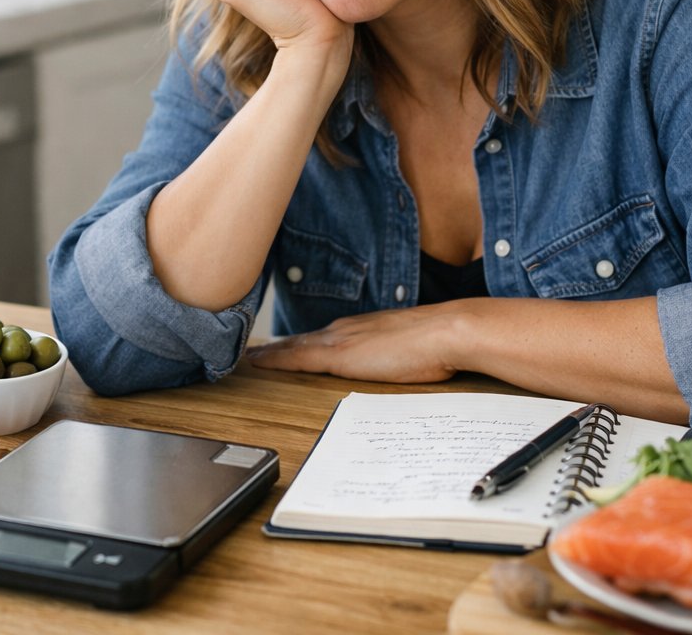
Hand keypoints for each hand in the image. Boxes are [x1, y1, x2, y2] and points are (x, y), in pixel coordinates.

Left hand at [245, 303, 472, 383]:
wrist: (446, 332)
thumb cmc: (437, 343)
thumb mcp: (412, 349)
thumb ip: (398, 354)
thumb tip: (402, 363)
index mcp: (361, 328)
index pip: (321, 338)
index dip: (298, 344)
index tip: (279, 349)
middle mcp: (344, 329)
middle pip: (301, 340)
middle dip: (276, 347)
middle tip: (251, 353)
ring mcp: (338, 339)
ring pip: (292, 346)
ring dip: (269, 352)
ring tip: (246, 357)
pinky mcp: (337, 354)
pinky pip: (295, 356)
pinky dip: (273, 359)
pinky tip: (254, 362)